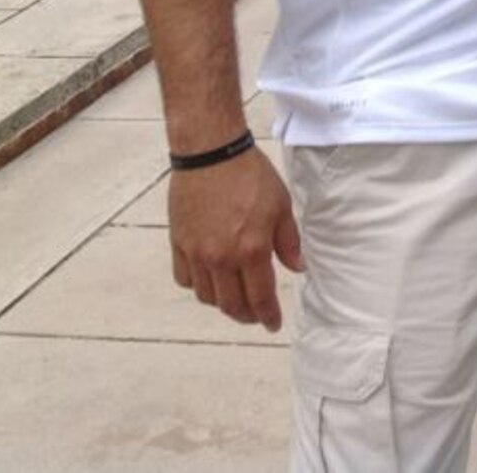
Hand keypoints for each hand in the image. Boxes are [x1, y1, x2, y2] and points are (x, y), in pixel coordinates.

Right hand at [168, 145, 303, 331]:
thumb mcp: (281, 205)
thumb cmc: (250, 175)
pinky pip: (185, 278)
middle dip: (246, 315)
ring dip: (222, 303)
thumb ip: (289, 241)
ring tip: (234, 296)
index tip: (272, 324)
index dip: (267, 316)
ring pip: (207, 296)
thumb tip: (298, 267)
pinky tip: (209, 279)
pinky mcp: (178, 243)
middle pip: (231, 304)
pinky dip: (198, 285)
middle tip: (255, 315)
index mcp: (251, 250)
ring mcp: (197, 252)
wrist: (211, 153)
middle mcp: (221, 258)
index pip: (260, 297)